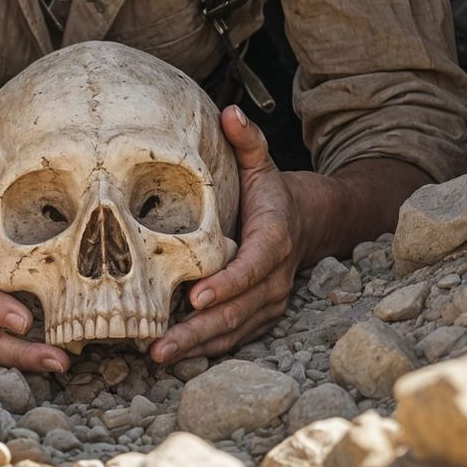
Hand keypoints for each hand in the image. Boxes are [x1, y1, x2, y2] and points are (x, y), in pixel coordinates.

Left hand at [149, 105, 304, 363]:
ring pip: (233, 331)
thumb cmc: (271, 191)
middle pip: (238, 311)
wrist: (307, 221)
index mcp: (273, 240)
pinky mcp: (260, 315)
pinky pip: (234, 337)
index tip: (196, 297)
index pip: (251, 267)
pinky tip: (175, 356)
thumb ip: (246, 140)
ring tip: (159, 356)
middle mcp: (274, 278)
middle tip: (160, 344)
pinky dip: (207, 348)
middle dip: (198, 330)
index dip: (226, 283)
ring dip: (197, 346)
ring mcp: (269, 302)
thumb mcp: (261, 162)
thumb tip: (230, 110)